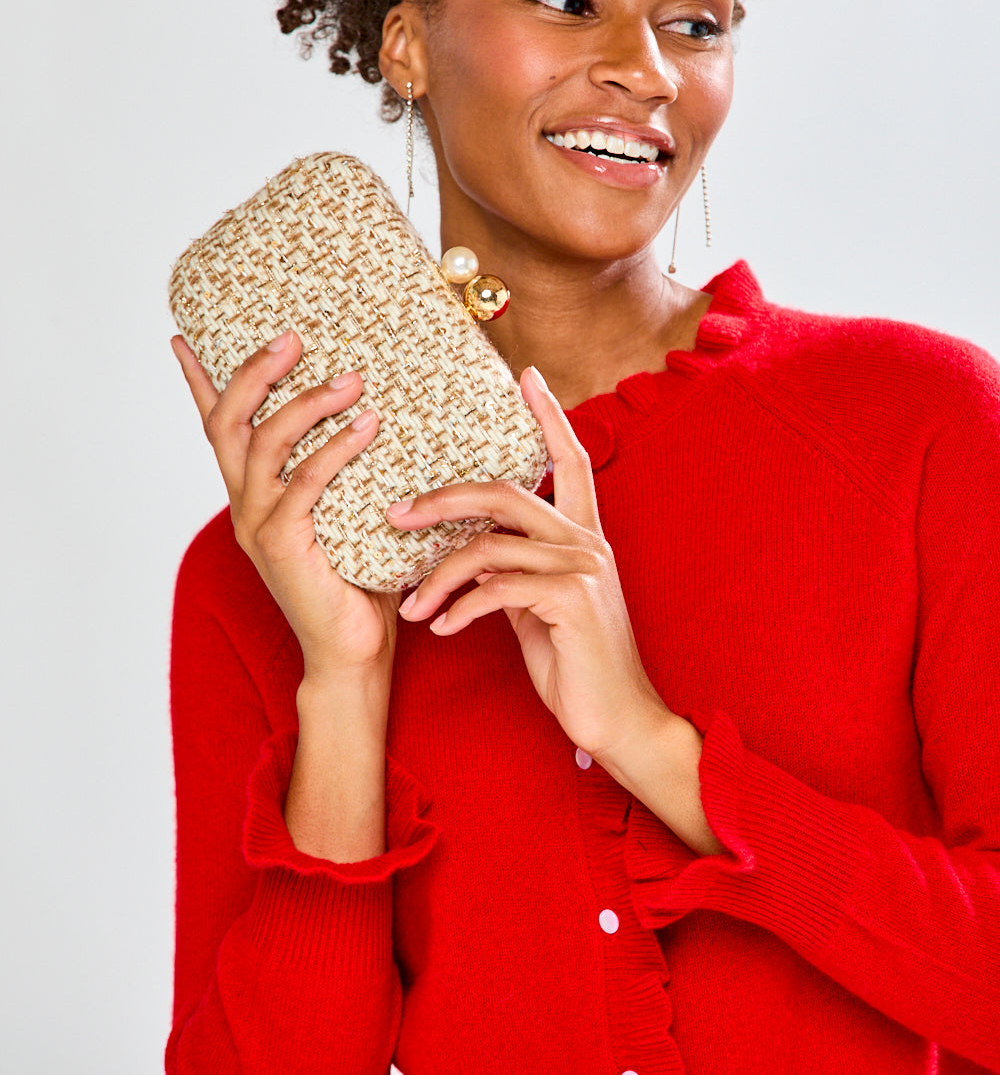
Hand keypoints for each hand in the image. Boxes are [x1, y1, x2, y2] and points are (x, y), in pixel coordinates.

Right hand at [170, 330, 403, 680]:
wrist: (353, 650)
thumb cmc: (361, 578)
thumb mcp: (350, 510)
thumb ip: (348, 469)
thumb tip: (383, 413)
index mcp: (252, 493)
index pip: (216, 426)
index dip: (198, 382)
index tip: (183, 339)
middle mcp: (245, 503)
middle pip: (229, 422)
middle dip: (255, 373)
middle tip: (293, 339)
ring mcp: (258, 523)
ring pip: (265, 444)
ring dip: (307, 403)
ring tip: (351, 379)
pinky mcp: (282, 544)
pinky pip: (305, 482)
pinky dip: (336, 448)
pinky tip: (366, 426)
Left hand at [387, 365, 670, 762]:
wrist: (619, 720)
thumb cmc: (575, 662)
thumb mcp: (539, 605)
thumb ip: (514, 568)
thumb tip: (467, 553)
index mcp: (582, 534)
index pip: (569, 458)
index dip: (548, 414)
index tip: (526, 376)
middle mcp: (585, 541)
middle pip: (503, 493)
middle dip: (441, 499)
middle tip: (394, 514)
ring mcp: (581, 568)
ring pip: (487, 546)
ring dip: (436, 577)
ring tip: (409, 606)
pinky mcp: (570, 600)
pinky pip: (495, 588)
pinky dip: (459, 608)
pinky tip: (441, 629)